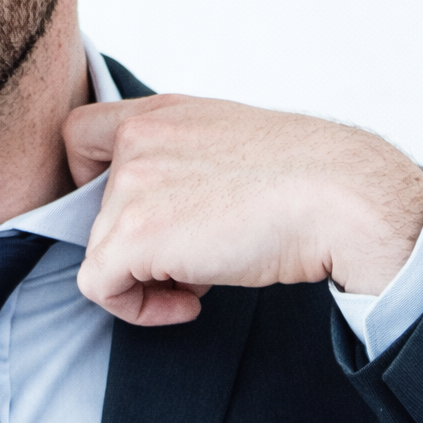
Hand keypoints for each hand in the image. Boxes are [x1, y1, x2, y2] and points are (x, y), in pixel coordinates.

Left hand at [64, 94, 422, 326]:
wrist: (341, 198)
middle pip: (96, 211)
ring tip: (205, 277)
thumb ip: (185, 162)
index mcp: (160, 114)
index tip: (134, 211)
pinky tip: (188, 305)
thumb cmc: (308, 180)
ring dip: (148, 276)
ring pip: (102, 252)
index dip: (91, 180)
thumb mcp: (232, 146)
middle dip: (141, 243)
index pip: (81, 133)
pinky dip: (136, 308)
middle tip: (196, 256)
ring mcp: (129, 186)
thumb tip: (171, 216)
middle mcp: (136, 141)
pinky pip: (99, 287)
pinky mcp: (132, 236)